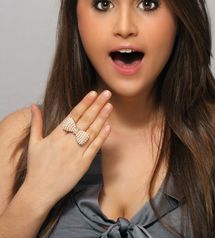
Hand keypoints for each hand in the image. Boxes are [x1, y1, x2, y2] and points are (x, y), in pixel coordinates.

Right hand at [23, 90, 111, 209]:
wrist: (40, 191)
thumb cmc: (36, 167)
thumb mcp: (33, 143)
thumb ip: (36, 123)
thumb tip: (34, 105)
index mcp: (56, 135)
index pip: (74, 114)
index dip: (84, 103)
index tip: (93, 93)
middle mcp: (68, 141)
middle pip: (86, 119)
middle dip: (97, 105)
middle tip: (107, 93)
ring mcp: (77, 152)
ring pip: (92, 131)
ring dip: (102, 117)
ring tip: (109, 105)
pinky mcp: (83, 164)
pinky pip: (95, 147)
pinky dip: (102, 137)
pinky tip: (108, 126)